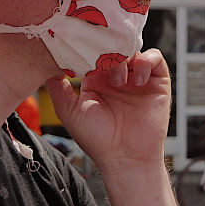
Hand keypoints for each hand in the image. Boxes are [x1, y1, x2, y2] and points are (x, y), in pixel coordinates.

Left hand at [46, 49, 170, 170]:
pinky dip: (146, 62)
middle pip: (113, 47)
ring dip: (125, 58)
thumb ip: (57, 88)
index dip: (88, 48)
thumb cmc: (97, 139)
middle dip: (107, 52)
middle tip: (102, 65)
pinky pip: (155, 59)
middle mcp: (117, 76)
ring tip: (119, 81)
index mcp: (96, 80)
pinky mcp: (157, 83)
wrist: (125, 158)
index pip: (93, 52)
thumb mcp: (69, 111)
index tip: (83, 50)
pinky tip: (137, 80)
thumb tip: (48, 65)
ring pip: (133, 49)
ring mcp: (137, 78)